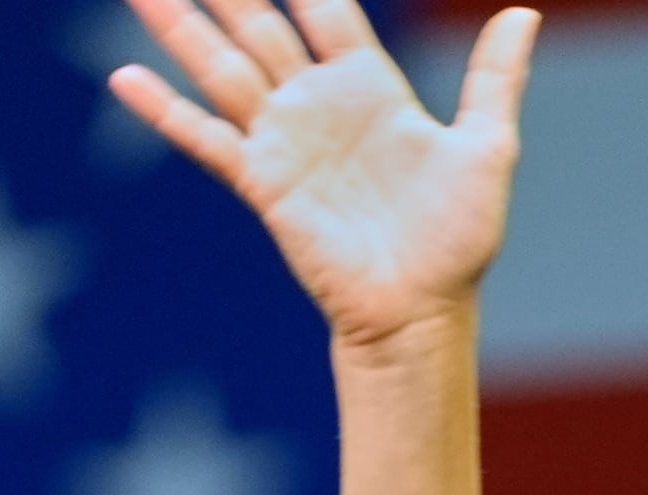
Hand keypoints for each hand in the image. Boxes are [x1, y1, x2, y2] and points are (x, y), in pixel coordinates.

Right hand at [109, 0, 539, 349]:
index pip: (322, 7)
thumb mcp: (486, 147)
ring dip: (180, 27)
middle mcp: (317, 103)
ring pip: (222, 66)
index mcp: (368, 85)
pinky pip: (208, 138)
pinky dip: (165, 110)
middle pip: (258, 23)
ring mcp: (285, 140)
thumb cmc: (458, 238)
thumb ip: (493, 79)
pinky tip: (125, 78)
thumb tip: (522, 14)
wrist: (421, 311)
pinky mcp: (264, 182)